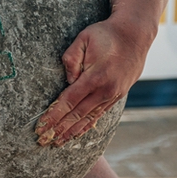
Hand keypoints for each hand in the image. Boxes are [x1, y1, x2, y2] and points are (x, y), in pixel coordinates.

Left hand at [35, 19, 144, 146]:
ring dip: (72, 131)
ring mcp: (113, 95)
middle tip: (43, 141)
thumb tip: (68, 81)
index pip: (69, 101)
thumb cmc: (106, 34)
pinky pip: (99, 114)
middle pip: (78, 115)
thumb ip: (71, 59)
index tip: (41, 126)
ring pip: (89, 118)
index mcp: (96, 76)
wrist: (135, 35)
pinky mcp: (118, 95)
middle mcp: (106, 90)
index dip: (54, 115)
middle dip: (59, 129)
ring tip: (57, 142)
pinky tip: (77, 132)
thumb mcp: (84, 39)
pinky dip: (87, 125)